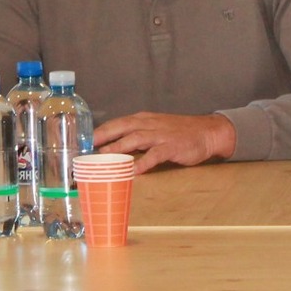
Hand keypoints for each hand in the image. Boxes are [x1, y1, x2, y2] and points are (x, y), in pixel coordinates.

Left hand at [91, 113, 235, 173]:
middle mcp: (149, 124)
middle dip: (103, 136)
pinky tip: (134, 171)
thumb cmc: (177, 132)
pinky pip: (155, 155)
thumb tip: (112, 148)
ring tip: (105, 156)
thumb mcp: (154, 128)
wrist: (206, 132)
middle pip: (122, 127)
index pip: (117, 123)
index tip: (84, 140)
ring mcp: (161, 135)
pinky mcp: (172, 147)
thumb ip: (135, 136)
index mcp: (142, 119)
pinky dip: (144, 162)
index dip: (100, 131)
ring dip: (119, 147)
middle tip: (87, 147)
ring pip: (136, 139)